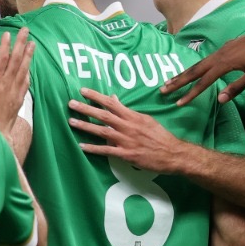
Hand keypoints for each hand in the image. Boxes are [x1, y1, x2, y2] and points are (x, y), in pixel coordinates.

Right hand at [0, 29, 33, 130]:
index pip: (1, 59)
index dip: (5, 46)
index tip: (7, 34)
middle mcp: (6, 85)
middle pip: (15, 60)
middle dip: (21, 44)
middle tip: (25, 30)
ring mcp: (14, 92)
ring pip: (23, 70)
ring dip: (28, 55)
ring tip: (32, 43)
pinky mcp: (19, 100)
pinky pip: (26, 83)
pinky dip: (28, 72)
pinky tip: (29, 67)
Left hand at [70, 88, 188, 172]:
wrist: (173, 154)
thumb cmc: (160, 136)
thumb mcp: (146, 120)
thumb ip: (128, 112)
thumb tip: (114, 99)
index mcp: (133, 116)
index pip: (112, 103)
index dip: (96, 96)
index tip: (83, 91)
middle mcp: (128, 126)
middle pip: (103, 115)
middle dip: (86, 108)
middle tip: (71, 103)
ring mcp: (126, 141)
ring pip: (102, 132)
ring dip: (85, 126)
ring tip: (71, 122)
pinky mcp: (126, 154)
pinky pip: (107, 151)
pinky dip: (93, 148)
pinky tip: (82, 146)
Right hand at [160, 23, 244, 105]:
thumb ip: (237, 87)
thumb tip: (220, 100)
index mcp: (226, 63)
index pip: (204, 82)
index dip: (190, 94)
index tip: (178, 103)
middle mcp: (220, 55)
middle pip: (195, 70)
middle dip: (178, 81)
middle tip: (163, 90)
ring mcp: (222, 50)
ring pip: (199, 64)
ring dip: (184, 73)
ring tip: (171, 81)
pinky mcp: (226, 47)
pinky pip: (206, 59)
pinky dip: (196, 67)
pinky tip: (193, 71)